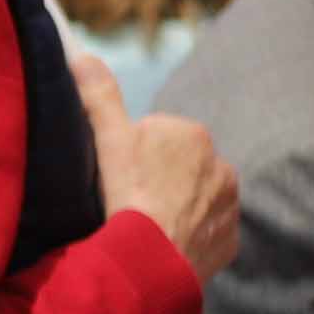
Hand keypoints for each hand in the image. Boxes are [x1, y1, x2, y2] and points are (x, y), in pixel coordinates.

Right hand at [78, 54, 237, 282]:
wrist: (150, 260)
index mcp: (193, 134)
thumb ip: (99, 94)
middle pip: (181, 167)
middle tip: (130, 198)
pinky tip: (166, 242)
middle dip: (161, 177)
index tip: (119, 174)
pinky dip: (190, 234)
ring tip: (148, 223)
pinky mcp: (230, 240)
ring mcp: (230, 206)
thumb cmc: (128, 194)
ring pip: (198, 198)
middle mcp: (222, 166)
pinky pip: (209, 231)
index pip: (158, 135)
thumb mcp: (107, 138)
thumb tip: (82, 53)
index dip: (134, 154)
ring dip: (179, 205)